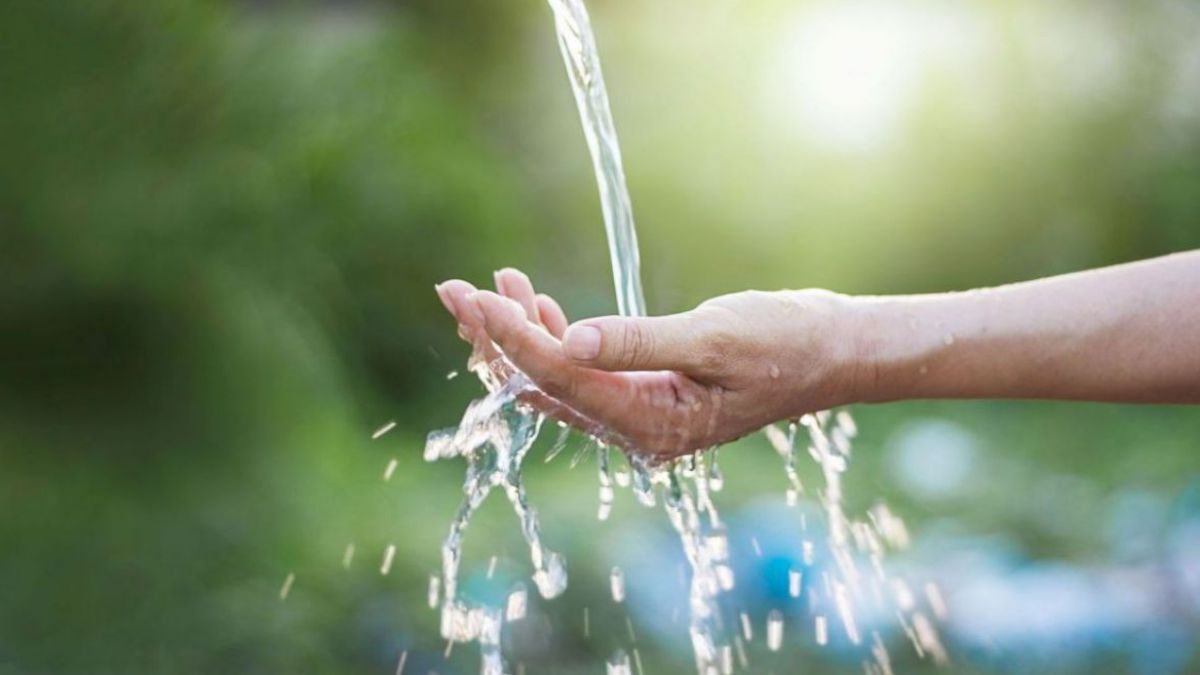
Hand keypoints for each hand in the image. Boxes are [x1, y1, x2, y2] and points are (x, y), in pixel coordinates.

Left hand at [435, 269, 863, 457]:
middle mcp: (637, 430)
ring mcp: (639, 415)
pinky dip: (553, 337)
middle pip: (543, 389)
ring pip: (556, 381)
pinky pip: (581, 373)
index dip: (512, 338)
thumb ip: (640, 341)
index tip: (472, 297)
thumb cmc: (787, 342)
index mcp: (653, 425)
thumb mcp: (716, 337)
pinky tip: (536, 302)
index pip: (561, 380)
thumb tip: (567, 340)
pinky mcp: (644, 394)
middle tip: (453, 290)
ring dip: (521, 334)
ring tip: (492, 284)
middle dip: (496, 340)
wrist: (832, 350)